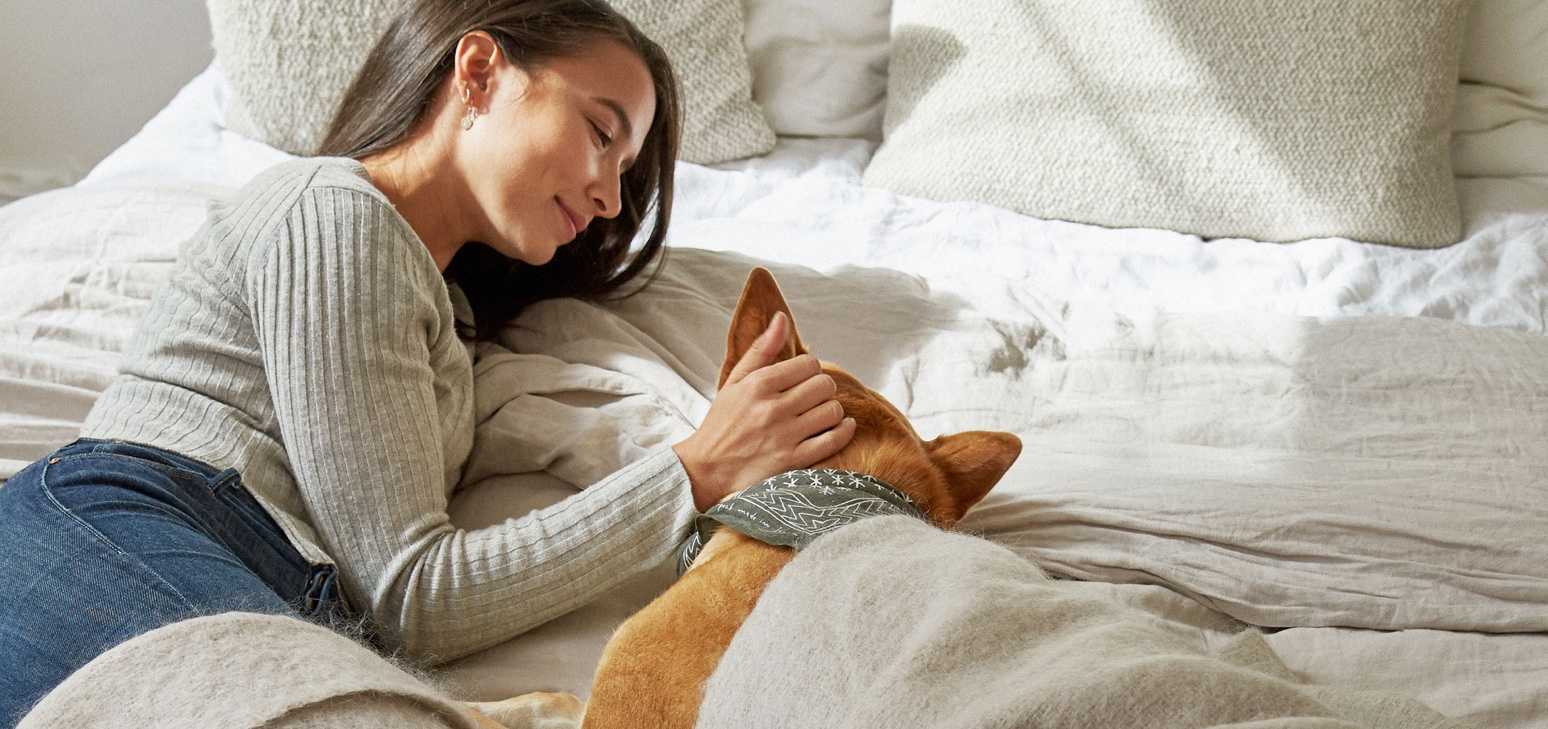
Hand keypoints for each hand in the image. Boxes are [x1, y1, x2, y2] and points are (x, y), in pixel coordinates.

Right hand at [673, 312, 856, 510]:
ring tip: (820, 412)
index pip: (808, 364)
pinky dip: (844, 430)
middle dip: (822, 388)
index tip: (803, 378)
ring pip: (832, 411)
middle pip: (824, 385)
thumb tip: (781, 319)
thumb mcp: (734, 381)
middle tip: (813, 395)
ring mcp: (784, 436)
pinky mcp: (792, 461)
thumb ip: (761, 350)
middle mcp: (772, 409)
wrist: (707, 469)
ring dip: (832, 409)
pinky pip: (833, 440)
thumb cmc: (723, 422)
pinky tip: (841, 425)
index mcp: (758, 385)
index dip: (810, 369)